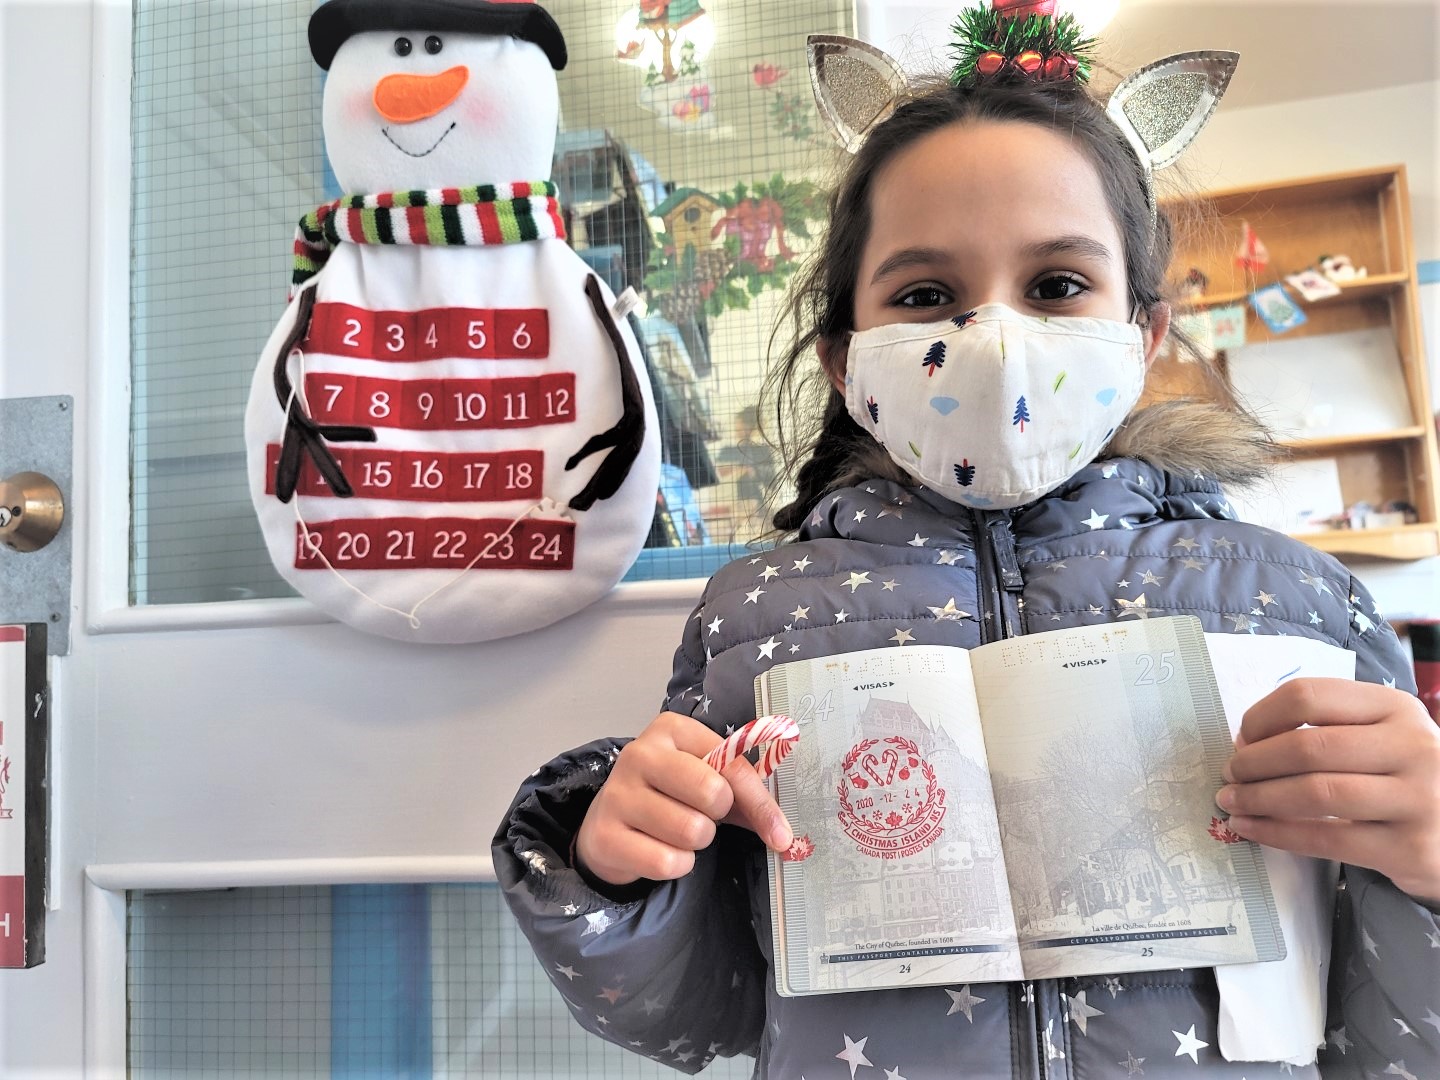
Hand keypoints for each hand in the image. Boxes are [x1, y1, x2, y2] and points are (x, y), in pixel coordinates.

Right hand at [575, 712, 793, 886]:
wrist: (608, 824)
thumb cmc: (667, 796)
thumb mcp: (703, 781)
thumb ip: (742, 795)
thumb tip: (781, 831)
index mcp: (671, 730)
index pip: (731, 764)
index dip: (760, 803)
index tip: (780, 833)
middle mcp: (640, 754)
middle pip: (712, 793)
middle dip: (717, 817)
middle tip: (703, 817)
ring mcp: (618, 794)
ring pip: (692, 831)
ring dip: (696, 843)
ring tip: (677, 833)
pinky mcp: (604, 835)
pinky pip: (667, 862)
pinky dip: (676, 865)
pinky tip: (659, 850)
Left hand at [1219, 678, 1439, 904]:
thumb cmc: (1404, 775)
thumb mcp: (1379, 735)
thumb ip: (1325, 728)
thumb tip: (1245, 742)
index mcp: (1395, 707)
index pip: (1308, 696)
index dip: (1261, 717)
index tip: (1241, 739)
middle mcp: (1412, 747)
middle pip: (1308, 746)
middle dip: (1253, 763)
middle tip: (1229, 775)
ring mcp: (1417, 799)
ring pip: (1314, 794)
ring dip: (1258, 798)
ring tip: (1232, 802)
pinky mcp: (1410, 849)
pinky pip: (1326, 839)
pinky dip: (1277, 833)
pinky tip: (1251, 829)